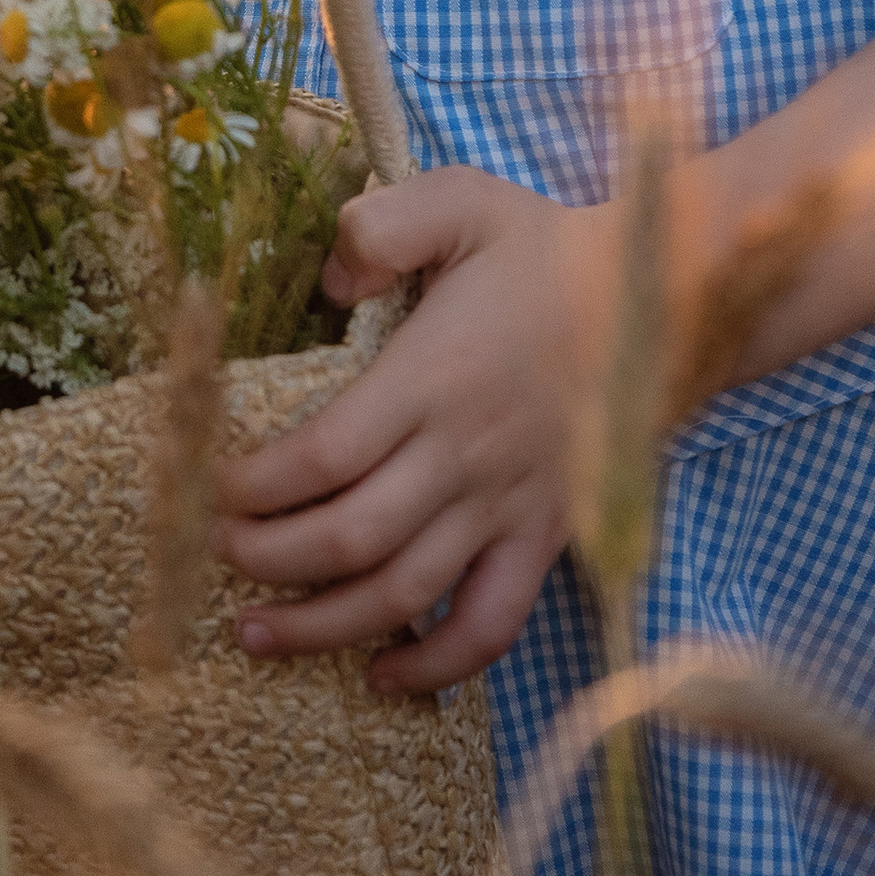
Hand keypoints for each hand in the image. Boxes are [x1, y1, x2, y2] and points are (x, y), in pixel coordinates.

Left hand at [207, 164, 617, 694]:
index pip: (327, 455)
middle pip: (351, 537)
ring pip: (407, 595)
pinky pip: (492, 626)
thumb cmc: (543, 249)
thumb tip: (328, 281)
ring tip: (257, 634)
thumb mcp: (460, 200)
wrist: (659, 301)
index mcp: (434, 376)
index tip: (216, 488)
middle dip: (269, 559)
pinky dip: (436, 667)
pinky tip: (381, 674)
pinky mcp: (544, 539)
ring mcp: (508, 507)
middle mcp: (466, 455)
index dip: (260, 486)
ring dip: (324, 626)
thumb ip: (382, 227)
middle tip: (216, 554)